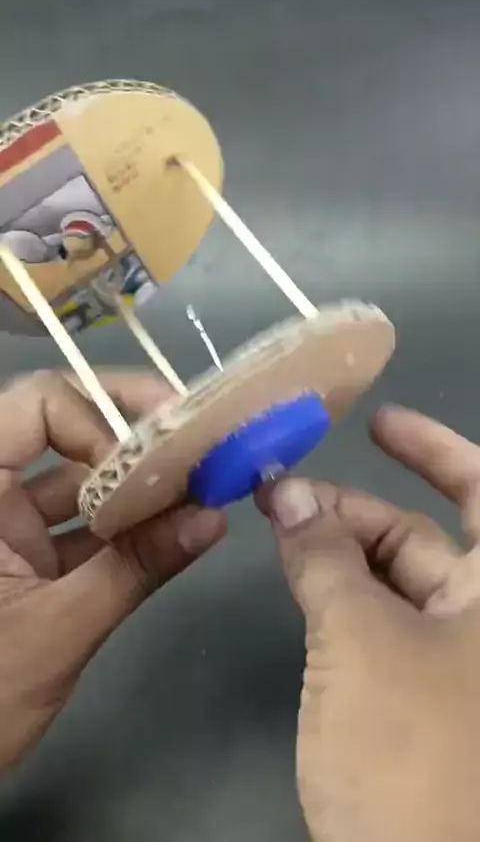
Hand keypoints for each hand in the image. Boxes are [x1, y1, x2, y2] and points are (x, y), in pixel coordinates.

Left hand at [0, 370, 225, 768]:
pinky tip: (175, 530)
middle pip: (61, 428)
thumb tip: (213, 519)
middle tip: (195, 439)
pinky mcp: (23, 561)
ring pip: (76, 481)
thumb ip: (134, 570)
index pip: (35, 405)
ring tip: (200, 484)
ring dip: (135, 485)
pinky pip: (80, 528)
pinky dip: (124, 529)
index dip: (96, 418)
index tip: (147, 466)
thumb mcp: (57, 632)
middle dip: (130, 433)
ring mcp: (4, 528)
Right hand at [259, 407, 479, 841]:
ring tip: (278, 534)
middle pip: (426, 537)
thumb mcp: (361, 641)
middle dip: (355, 508)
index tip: (377, 423)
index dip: (436, 448)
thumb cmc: (414, 750)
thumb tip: (283, 493)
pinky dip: (343, 600)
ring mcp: (460, 664)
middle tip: (283, 496)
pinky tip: (302, 587)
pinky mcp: (424, 702)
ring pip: (397, 583)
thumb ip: (322, 558)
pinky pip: (384, 628)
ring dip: (338, 553)